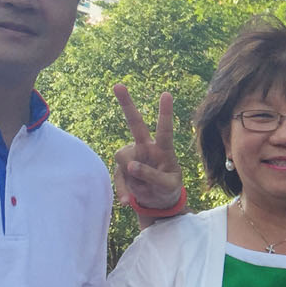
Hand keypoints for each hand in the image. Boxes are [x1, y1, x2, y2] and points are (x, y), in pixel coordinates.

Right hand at [112, 84, 182, 210]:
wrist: (158, 201)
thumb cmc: (168, 189)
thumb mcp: (167, 186)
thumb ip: (151, 176)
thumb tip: (129, 166)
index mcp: (163, 149)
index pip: (165, 129)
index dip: (165, 113)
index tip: (166, 94)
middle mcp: (146, 148)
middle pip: (135, 124)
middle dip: (126, 104)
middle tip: (118, 85)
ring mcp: (132, 156)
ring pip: (122, 156)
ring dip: (130, 175)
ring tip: (144, 188)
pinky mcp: (122, 168)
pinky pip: (118, 177)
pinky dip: (123, 190)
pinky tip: (128, 201)